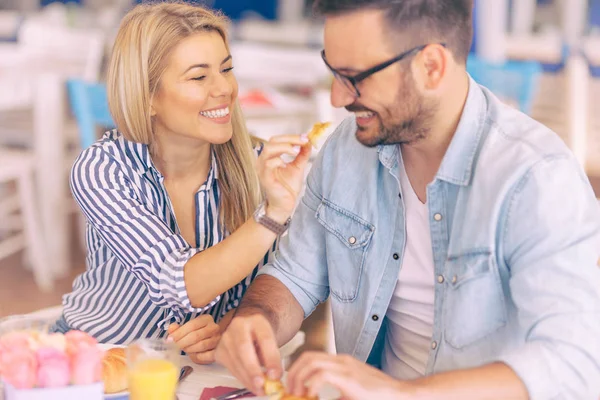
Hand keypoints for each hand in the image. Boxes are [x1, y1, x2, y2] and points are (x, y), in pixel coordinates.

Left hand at [167, 314, 220, 364]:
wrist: (208, 341)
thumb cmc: (195, 334)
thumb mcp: (186, 328)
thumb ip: (177, 328)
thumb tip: (171, 329)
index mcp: (206, 319)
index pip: (192, 325)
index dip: (179, 333)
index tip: (170, 339)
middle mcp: (214, 327)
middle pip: (196, 336)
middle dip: (182, 342)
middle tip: (175, 346)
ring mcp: (217, 339)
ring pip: (201, 345)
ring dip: (189, 349)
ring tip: (184, 349)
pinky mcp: (218, 350)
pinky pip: (206, 355)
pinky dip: (197, 356)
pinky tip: (192, 354)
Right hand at [215, 314, 282, 394]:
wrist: (247, 324)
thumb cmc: (261, 333)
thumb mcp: (271, 339)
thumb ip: (272, 356)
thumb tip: (274, 377)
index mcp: (257, 320)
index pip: (265, 339)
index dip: (270, 358)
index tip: (276, 375)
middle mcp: (238, 325)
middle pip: (244, 348)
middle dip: (253, 369)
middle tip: (262, 384)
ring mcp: (226, 337)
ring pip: (235, 360)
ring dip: (248, 379)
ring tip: (260, 389)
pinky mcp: (219, 349)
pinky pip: (230, 367)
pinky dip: (241, 378)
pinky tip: (250, 385)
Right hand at [257, 134, 311, 222]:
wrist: (285, 204)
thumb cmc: (287, 187)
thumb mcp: (298, 166)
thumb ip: (302, 154)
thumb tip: (308, 141)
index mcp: (271, 156)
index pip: (278, 140)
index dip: (292, 137)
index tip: (305, 138)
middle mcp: (264, 160)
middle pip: (272, 141)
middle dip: (289, 139)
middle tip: (303, 141)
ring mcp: (262, 169)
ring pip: (268, 150)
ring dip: (284, 147)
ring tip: (296, 151)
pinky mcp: (264, 178)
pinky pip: (268, 164)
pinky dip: (278, 161)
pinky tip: (286, 164)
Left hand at [287, 352, 413, 399]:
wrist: (400, 395)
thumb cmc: (377, 397)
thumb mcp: (350, 395)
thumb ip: (334, 397)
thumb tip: (314, 399)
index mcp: (341, 363)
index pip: (312, 357)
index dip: (297, 369)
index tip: (291, 385)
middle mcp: (342, 361)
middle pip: (307, 356)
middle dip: (293, 372)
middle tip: (290, 390)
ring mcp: (346, 367)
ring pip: (312, 362)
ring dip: (299, 378)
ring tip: (298, 393)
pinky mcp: (350, 378)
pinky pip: (323, 375)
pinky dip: (312, 385)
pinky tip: (312, 396)